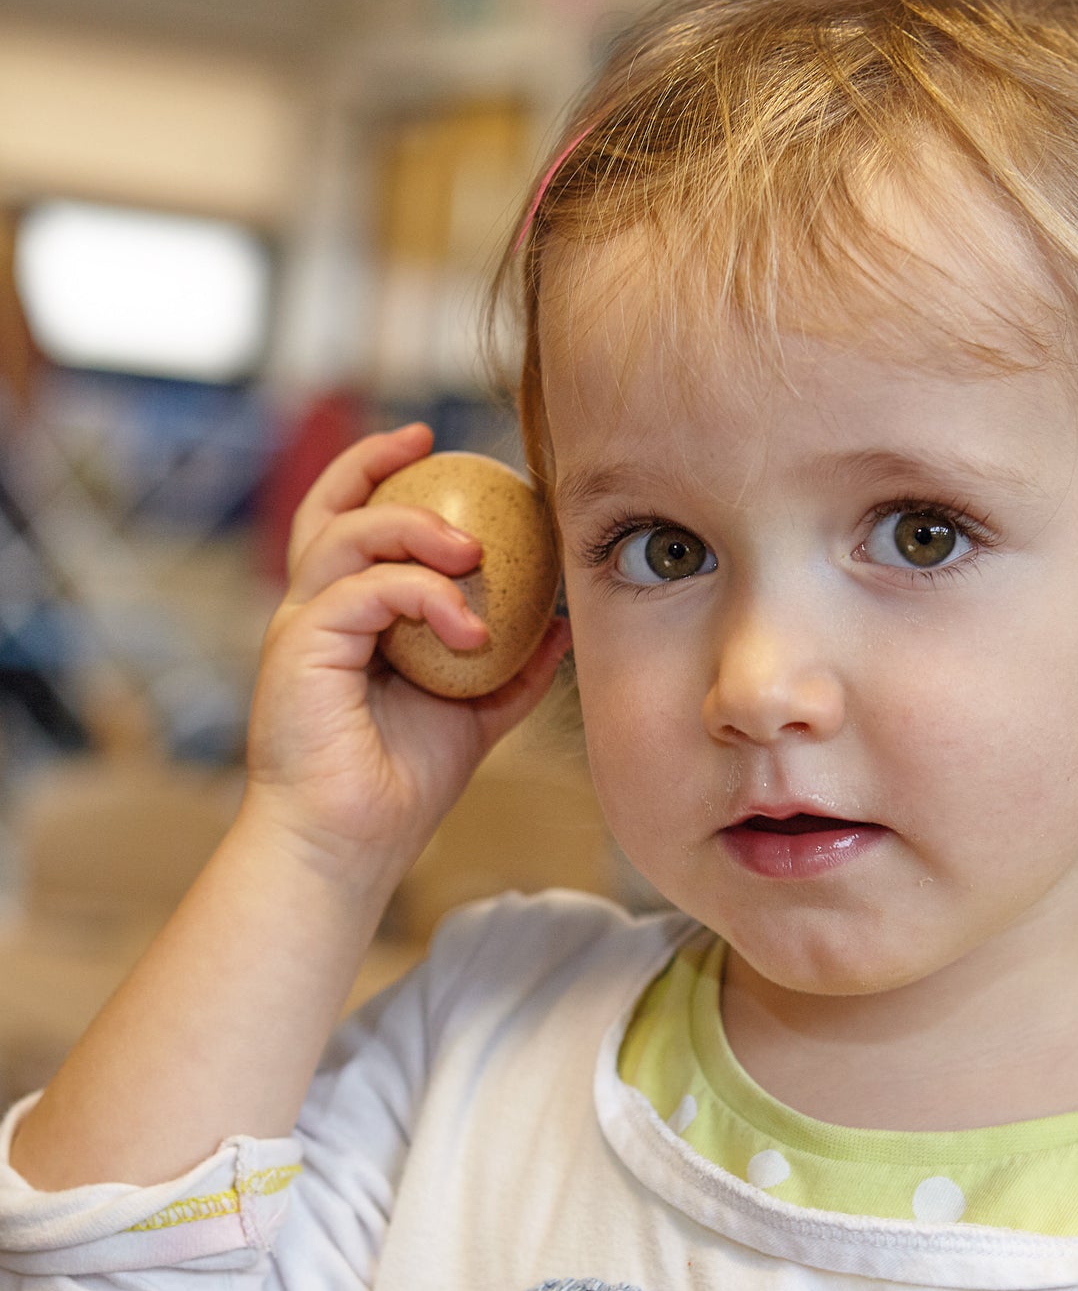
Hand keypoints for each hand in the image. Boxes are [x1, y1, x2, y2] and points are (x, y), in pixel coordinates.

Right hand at [244, 423, 570, 879]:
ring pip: (345, 537)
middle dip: (373, 462)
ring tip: (474, 556)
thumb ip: (512, 668)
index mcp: (343, 618)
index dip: (378, 473)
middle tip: (433, 444)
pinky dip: (422, 595)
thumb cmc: (400, 787)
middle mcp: (312, 612)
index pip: (348, 523)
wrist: (349, 847)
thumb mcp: (475, 713)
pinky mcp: (299, 648)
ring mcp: (300, 628)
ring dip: (414, 530)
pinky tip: (472, 629)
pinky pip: (364, 591)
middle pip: (327, 508)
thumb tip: (564, 625)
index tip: (432, 444)